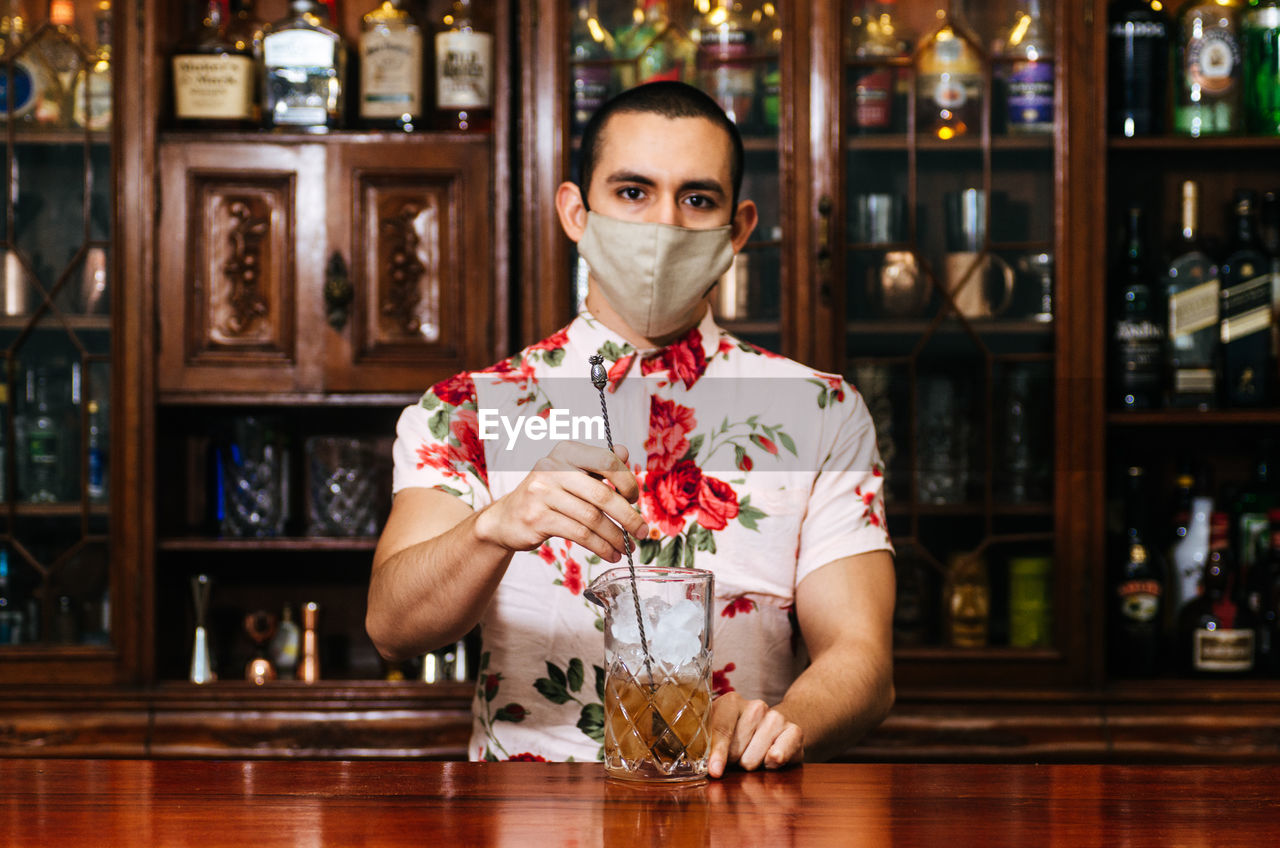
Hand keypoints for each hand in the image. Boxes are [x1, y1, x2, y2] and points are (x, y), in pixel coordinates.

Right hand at [474, 442, 647, 562]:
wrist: (507, 518)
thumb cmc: (547, 495)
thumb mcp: (571, 473)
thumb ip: (598, 464)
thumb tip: (625, 452)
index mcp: (566, 451)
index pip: (607, 460)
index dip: (627, 481)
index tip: (634, 499)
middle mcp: (552, 467)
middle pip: (602, 494)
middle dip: (628, 517)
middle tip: (642, 532)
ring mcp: (542, 492)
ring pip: (592, 518)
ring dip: (615, 537)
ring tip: (626, 548)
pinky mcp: (537, 518)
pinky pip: (579, 534)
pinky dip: (600, 547)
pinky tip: (610, 553)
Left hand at [707, 691, 803, 777]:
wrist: (776, 727)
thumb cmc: (740, 735)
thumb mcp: (719, 734)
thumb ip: (709, 745)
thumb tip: (711, 768)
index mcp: (731, 702)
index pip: (721, 729)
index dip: (717, 752)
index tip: (715, 771)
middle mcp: (756, 706)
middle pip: (735, 750)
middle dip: (733, 760)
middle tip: (737, 756)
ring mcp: (776, 717)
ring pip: (753, 759)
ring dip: (751, 764)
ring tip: (753, 755)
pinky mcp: (795, 731)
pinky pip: (777, 757)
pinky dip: (771, 764)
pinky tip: (769, 758)